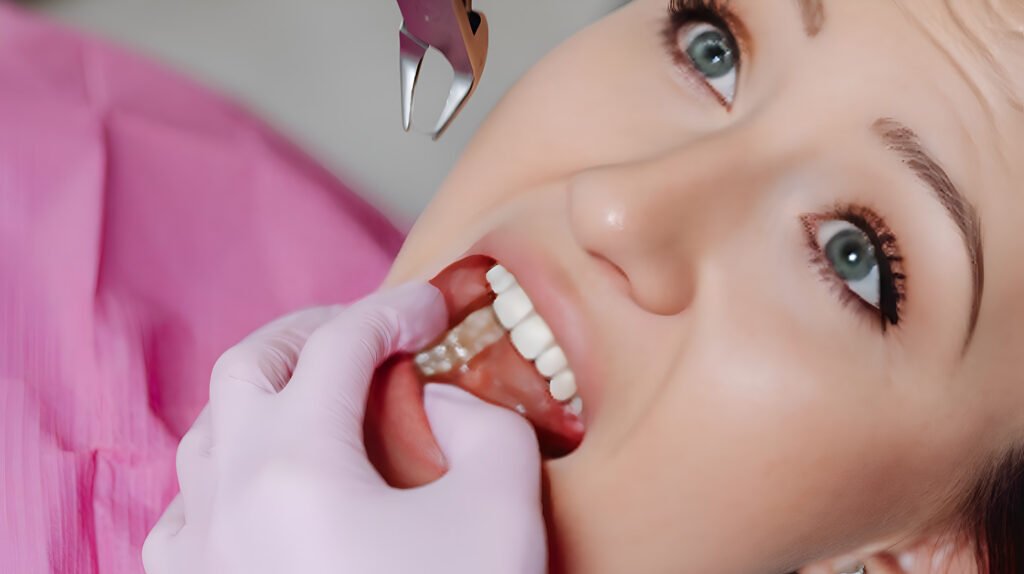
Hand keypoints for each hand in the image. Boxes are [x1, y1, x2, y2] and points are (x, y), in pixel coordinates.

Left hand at [142, 282, 545, 573]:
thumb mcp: (501, 512)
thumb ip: (486, 428)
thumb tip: (438, 403)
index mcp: (298, 465)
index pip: (341, 345)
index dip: (394, 310)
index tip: (434, 309)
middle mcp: (229, 497)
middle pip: (249, 368)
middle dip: (310, 333)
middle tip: (367, 333)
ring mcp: (201, 553)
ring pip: (207, 434)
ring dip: (264, 396)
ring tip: (319, 399)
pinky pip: (184, 510)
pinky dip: (225, 473)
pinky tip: (263, 488)